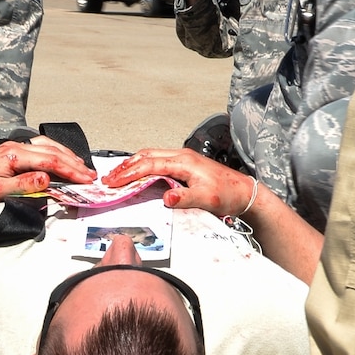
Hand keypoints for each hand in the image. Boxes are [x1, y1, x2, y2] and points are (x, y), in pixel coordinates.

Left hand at [0, 137, 93, 214]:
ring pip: (47, 147)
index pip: (50, 160)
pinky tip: (60, 161)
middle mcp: (15, 147)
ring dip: (66, 156)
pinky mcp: (12, 154)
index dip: (71, 171)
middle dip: (73, 163)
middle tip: (90, 175)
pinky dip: (54, 155)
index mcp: (13, 154)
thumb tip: (47, 178)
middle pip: (52, 151)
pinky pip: (39, 150)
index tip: (86, 180)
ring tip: (81, 167)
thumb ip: (23, 185)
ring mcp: (13, 148)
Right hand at [104, 147, 257, 217]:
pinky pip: (158, 160)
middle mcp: (182, 156)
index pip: (149, 164)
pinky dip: (143, 165)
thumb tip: (166, 198)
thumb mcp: (208, 199)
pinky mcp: (185, 164)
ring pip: (151, 155)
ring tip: (118, 175)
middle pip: (146, 155)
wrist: (245, 192)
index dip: (129, 173)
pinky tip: (138, 173)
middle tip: (108, 179)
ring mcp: (184, 159)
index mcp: (184, 162)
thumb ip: (186, 198)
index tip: (113, 182)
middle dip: (126, 166)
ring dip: (133, 164)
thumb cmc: (229, 194)